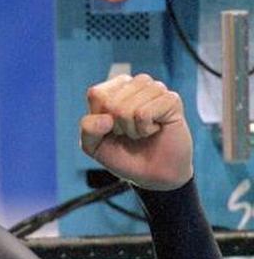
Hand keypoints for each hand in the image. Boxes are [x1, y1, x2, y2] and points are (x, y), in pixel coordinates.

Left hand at [80, 74, 192, 190]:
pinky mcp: (171, 99)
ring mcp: (155, 89)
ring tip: (141, 132)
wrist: (152, 174)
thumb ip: (88, 129)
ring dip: (132, 129)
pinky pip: (145, 113)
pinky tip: (155, 130)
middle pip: (111, 102)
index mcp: (115, 89)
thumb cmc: (123, 155)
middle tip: (129, 134)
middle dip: (117, 127)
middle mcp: (135, 84)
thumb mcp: (94, 146)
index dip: (99, 119)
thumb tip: (106, 119)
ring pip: (128, 108)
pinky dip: (145, 129)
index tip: (111, 129)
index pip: (96, 94)